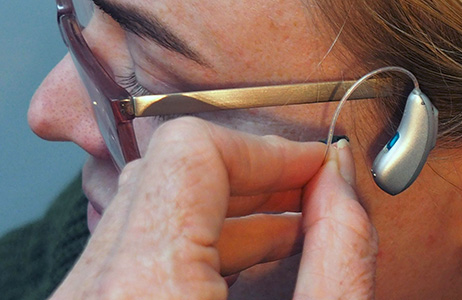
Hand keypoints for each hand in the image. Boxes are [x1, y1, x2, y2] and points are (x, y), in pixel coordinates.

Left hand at [51, 117, 377, 298]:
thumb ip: (340, 255)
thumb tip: (341, 182)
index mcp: (147, 290)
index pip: (189, 151)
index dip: (266, 149)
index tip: (314, 169)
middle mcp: (94, 294)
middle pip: (165, 178)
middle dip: (253, 180)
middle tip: (315, 199)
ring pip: (146, 216)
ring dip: (227, 215)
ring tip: (294, 239)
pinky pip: (132, 257)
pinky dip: (196, 250)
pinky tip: (249, 272)